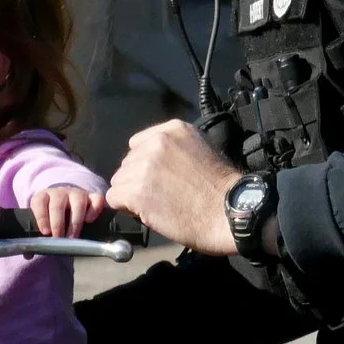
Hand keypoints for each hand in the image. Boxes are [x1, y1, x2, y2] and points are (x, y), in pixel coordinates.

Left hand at [29, 186, 106, 237]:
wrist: (68, 202)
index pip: (39, 203)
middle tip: (59, 238)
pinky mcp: (92, 197)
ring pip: (78, 203)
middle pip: (57, 206)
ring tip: (73, 237)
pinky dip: (94, 210)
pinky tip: (89, 221)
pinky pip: (96, 199)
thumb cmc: (52, 216)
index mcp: (43, 197)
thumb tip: (28, 254)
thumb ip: (35, 237)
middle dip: (58, 224)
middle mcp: (60, 193)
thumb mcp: (42, 223)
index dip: (41, 217)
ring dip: (75, 222)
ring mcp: (77, 194)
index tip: (45, 232)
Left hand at [107, 120, 242, 254]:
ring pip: (119, 181)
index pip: (137, 145)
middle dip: (138, 180)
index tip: (160, 178)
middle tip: (162, 195)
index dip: (145, 165)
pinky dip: (126, 208)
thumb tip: (148, 160)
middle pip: (127, 164)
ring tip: (158, 205)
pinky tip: (148, 212)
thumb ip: (174, 149)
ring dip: (132, 195)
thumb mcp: (201, 150)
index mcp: (172, 130)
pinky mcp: (135, 191)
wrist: (228, 213)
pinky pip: (114, 198)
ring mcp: (144, 166)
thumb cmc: (220, 189)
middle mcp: (155, 143)